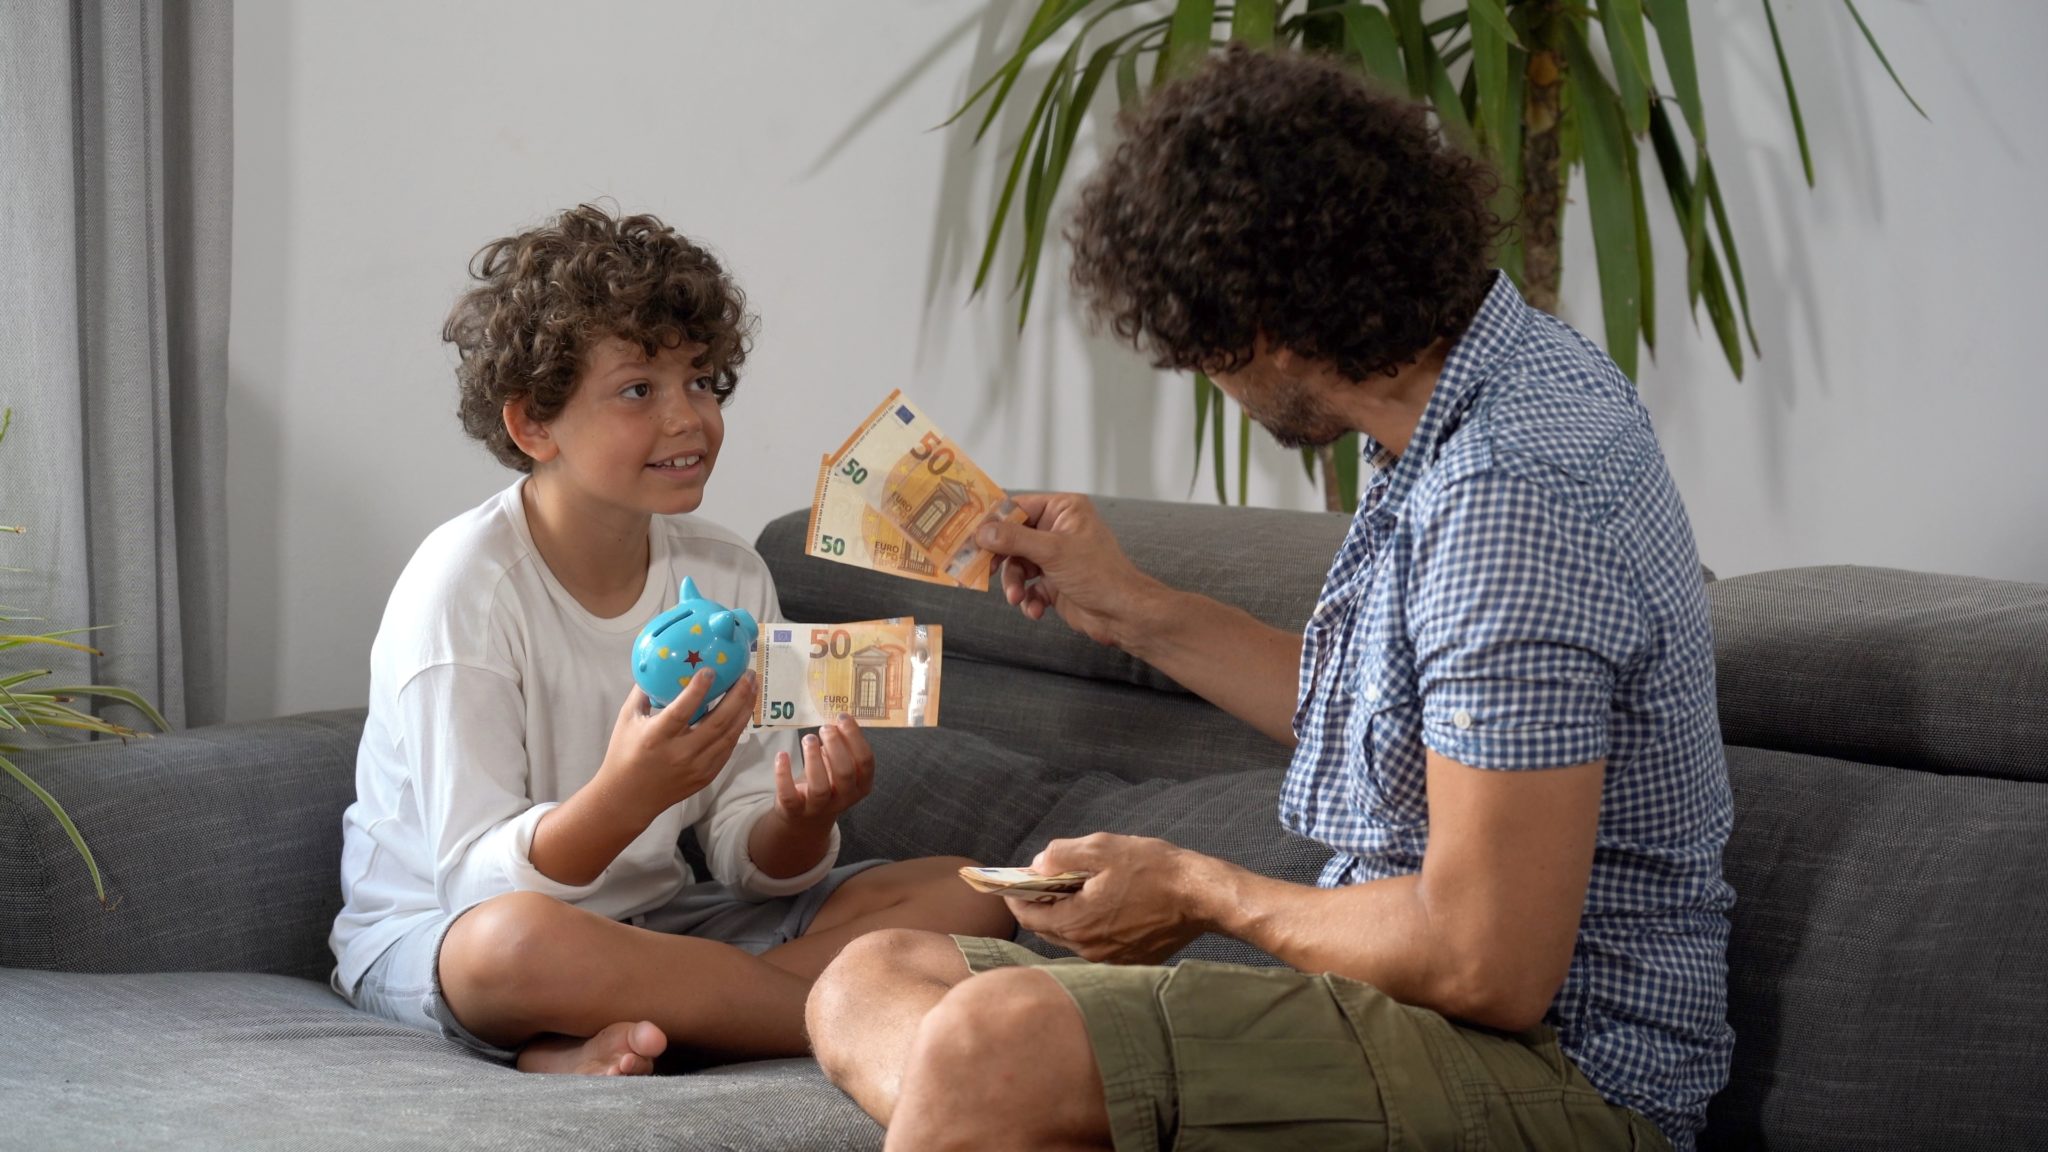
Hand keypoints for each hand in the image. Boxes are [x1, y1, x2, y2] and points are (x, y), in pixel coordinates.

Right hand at [600, 668, 755, 812]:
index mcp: (657, 737)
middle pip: (717, 722)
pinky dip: (737, 729)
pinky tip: (743, 712)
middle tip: (748, 674)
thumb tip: (657, 665)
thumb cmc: (624, 754)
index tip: (711, 669)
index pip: (682, 711)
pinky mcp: (706, 776)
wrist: (628, 798)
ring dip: (744, 709)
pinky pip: (727, 749)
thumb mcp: (627, 720)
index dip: (698, 690)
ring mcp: (696, 767)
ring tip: (752, 687)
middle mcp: (680, 753)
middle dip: (738, 695)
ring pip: (729, 735)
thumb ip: (643, 692)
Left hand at [772, 714, 875, 827]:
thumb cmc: (826, 782)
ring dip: (813, 759)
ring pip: (819, 787)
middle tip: (825, 727)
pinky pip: (789, 794)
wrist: (805, 816)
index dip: (855, 737)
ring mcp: (820, 807)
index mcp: (861, 784)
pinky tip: (782, 755)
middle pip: (845, 773)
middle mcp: (844, 798)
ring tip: (808, 738)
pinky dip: (784, 774)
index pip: (865, 761)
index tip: (843, 717)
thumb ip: (842, 746)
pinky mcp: (795, 810)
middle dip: (836, 746)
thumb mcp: (839, 765)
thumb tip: (838, 720)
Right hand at [977, 493, 1158, 648]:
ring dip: (1014, 584)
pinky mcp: (1054, 582)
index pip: (1018, 507)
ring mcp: (1055, 557)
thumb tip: (982, 531)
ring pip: (1017, 566)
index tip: (970, 535)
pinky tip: (1035, 608)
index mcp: (1063, 510)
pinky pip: (1028, 587)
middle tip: (982, 570)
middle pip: (1012, 539)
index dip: (993, 521)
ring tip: (1017, 597)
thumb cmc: (1098, 573)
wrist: (1122, 614)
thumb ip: (1014, 539)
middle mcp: (1058, 530)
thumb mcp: (1052, 551)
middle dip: (1002, 559)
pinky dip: (1028, 599)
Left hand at [1007, 833, 1207, 964]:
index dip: (1015, 898)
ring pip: (1074, 938)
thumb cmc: (1153, 870)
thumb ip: (1062, 855)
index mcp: (1077, 923)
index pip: (1029, 916)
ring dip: (1067, 916)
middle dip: (1040, 906)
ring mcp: (1111, 960)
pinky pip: (1097, 945)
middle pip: (1049, 930)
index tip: (1009, 884)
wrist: (1201, 897)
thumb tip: (1037, 864)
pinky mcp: (1130, 961)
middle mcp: (1090, 949)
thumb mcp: (1103, 849)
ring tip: (1073, 890)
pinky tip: (1102, 905)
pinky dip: (1090, 926)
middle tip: (1040, 883)